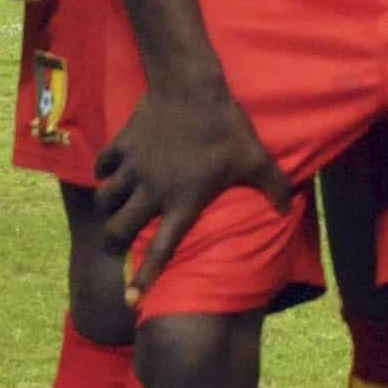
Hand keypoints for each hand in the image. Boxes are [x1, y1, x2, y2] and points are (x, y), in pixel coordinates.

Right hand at [93, 76, 290, 296]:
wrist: (192, 87)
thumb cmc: (227, 128)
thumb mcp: (256, 159)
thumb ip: (272, 187)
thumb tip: (285, 209)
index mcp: (184, 201)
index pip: (162, 249)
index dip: (145, 277)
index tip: (130, 300)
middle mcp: (153, 191)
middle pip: (118, 231)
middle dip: (115, 244)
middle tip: (118, 244)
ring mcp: (133, 169)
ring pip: (105, 202)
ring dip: (109, 209)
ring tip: (116, 209)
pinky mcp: (121, 146)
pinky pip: (102, 167)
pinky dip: (105, 173)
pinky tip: (114, 171)